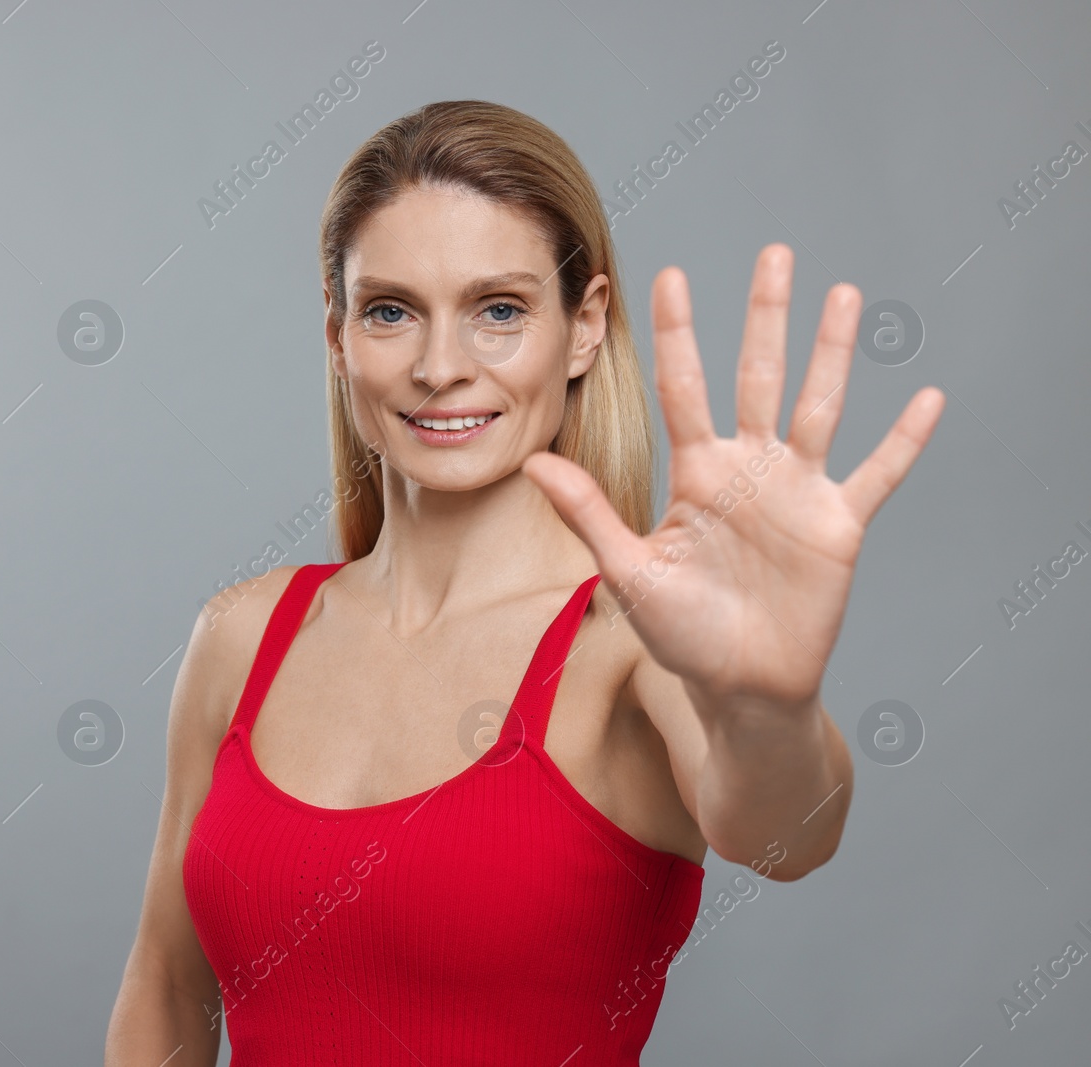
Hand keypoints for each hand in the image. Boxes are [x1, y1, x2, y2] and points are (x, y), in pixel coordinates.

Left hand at [523, 244, 944, 710]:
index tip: (669, 275)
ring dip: (833, 353)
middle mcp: (749, 469)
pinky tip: (929, 397)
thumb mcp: (628, 571)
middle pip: (758, 376)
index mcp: (697, 473)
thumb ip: (588, 511)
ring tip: (844, 294)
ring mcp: (797, 492)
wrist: (739, 687)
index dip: (678, 332)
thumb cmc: (680, 633)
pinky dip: (904, 441)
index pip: (685, 387)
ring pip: (819, 406)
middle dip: (765, 315)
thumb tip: (532, 463)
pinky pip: (878, 475)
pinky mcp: (838, 526)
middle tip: (774, 252)